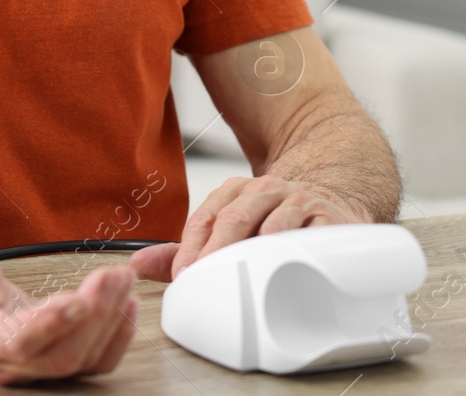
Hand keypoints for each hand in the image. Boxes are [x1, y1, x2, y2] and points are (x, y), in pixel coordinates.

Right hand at [0, 229, 138, 383]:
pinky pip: (92, 362)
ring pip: (80, 359)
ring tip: (124, 281)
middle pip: (59, 355)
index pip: (16, 342)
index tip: (79, 300)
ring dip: (110, 321)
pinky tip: (127, 306)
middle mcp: (5, 361)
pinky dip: (117, 338)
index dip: (49, 325)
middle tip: (114, 278)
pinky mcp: (52, 359)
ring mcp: (31, 366)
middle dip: (94, 317)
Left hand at [128, 175, 371, 282]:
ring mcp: (296, 200)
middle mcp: (264, 190)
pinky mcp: (326, 215)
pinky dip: (298, 244)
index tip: (182, 274)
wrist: (328, 203)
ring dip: (257, 247)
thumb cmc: (270, 224)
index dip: (190, 247)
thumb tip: (137, 264)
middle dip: (217, 250)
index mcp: (234, 192)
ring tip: (244, 270)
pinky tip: (287, 258)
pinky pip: (311, 229)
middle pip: (235, 217)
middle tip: (205, 276)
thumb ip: (184, 251)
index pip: (205, 217)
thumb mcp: (227, 230)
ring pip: (273, 221)